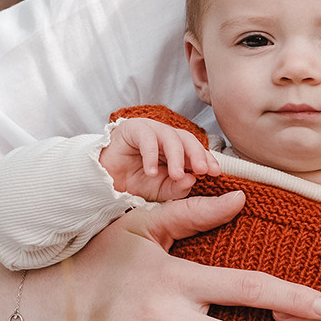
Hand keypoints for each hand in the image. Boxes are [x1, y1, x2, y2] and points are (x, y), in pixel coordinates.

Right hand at [99, 117, 220, 201]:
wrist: (104, 182)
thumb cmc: (134, 183)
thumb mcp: (160, 191)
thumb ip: (177, 187)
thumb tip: (193, 180)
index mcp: (175, 150)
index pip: (196, 150)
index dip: (207, 159)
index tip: (216, 172)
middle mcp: (165, 137)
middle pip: (187, 139)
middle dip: (197, 154)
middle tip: (203, 171)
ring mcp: (150, 131)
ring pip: (170, 136)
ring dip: (176, 157)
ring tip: (177, 175)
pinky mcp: (132, 129)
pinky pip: (146, 138)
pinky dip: (151, 156)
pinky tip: (151, 172)